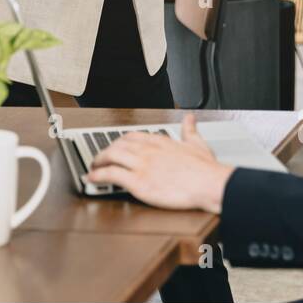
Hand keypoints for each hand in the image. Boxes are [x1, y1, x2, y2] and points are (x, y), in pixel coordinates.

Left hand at [85, 114, 234, 211]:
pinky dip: (97, 176)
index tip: (115, 147)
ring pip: (110, 156)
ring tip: (92, 168)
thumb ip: (189, 129)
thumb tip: (189, 118)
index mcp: (159, 140)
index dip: (119, 141)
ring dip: (97, 162)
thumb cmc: (206, 169)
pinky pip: (110, 175)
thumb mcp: (197, 143)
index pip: (131, 136)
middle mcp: (147, 150)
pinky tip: (91, 179)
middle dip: (105, 151)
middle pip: (117, 144)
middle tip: (100, 158)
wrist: (210, 184)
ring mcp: (141, 165)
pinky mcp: (138, 182)